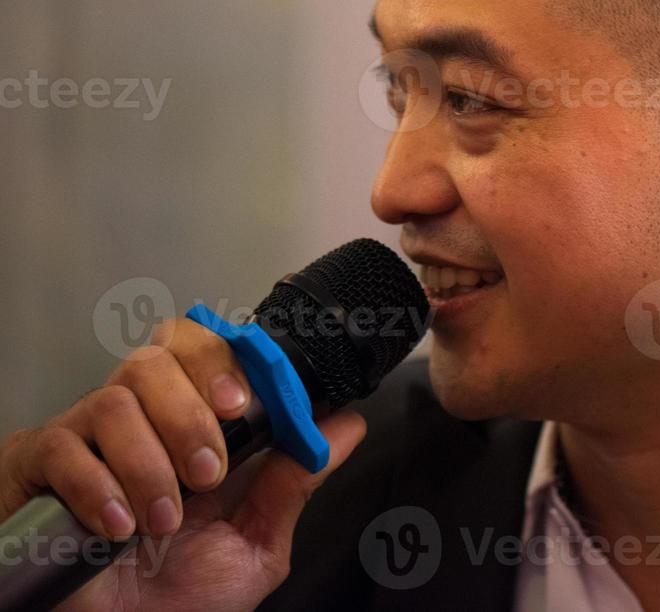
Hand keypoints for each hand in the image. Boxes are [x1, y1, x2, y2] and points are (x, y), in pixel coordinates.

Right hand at [0, 317, 366, 611]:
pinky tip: (119, 526)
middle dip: (192, 411)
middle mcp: (137, 421)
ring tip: (164, 519)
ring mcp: (83, 440)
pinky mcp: (35, 469)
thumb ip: (294, 482)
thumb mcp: (253, 542)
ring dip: (151, 462)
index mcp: (192, 426)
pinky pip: (61, 445)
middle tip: (209, 472)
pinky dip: (99, 486)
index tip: (244, 403)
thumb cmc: (179, 599)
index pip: (201, 349)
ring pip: (115, 399)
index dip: (222, 361)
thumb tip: (347, 427)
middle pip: (157, 357)